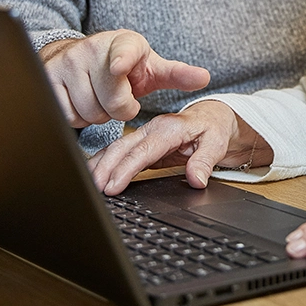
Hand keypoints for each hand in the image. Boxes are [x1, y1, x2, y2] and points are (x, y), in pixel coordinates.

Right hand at [41, 30, 209, 127]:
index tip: (120, 67)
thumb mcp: (150, 67)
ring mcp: (67, 62)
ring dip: (97, 114)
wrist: (80, 55)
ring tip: (98, 97)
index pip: (125, 52)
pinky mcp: (48, 77)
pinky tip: (80, 101)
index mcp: (124, 43)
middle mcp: (92, 49)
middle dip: (119, 109)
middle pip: (112, 101)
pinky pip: (67, 114)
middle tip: (118, 97)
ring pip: (89, 111)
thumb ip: (176, 74)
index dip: (123, 60)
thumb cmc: (124, 65)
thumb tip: (205, 77)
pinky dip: (76, 116)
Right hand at [85, 100, 259, 194]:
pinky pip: (119, 152)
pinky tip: (93, 172)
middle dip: (105, 168)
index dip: (125, 170)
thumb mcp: (217, 144)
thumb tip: (196, 180)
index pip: (142, 151)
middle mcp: (152, 129)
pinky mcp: (141, 143)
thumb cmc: (214, 128)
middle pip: (122, 148)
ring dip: (100, 165)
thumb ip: (205, 162)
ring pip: (116, 149)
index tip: (113, 186)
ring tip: (88, 183)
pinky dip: (104, 161)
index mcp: (168, 129)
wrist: (214, 117)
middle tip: (94, 188)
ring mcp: (144, 135)